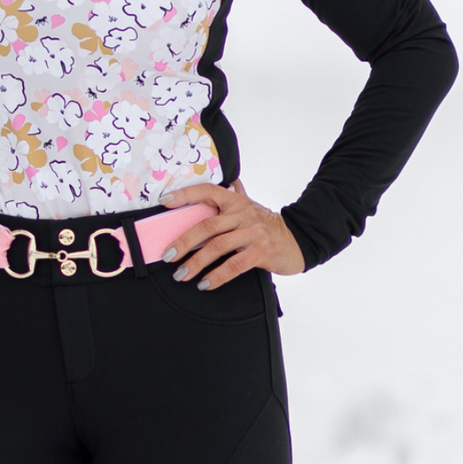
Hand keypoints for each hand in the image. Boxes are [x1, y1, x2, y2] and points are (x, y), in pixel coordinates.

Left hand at [158, 179, 304, 290]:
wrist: (298, 239)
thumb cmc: (267, 226)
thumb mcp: (250, 208)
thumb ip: (235, 196)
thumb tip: (227, 180)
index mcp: (236, 201)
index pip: (208, 191)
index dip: (185, 195)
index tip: (164, 202)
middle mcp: (243, 214)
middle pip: (207, 226)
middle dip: (183, 242)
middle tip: (168, 256)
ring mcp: (253, 233)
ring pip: (217, 247)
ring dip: (195, 263)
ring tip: (181, 275)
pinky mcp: (261, 252)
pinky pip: (234, 266)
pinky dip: (216, 276)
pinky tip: (205, 284)